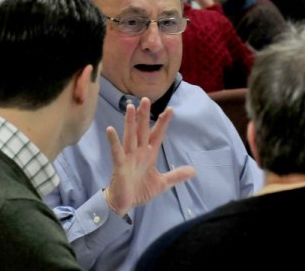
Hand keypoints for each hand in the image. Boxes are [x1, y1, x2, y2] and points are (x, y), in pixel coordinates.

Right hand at [104, 98, 195, 215]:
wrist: (123, 204)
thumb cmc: (139, 190)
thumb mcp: (162, 183)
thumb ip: (175, 175)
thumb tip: (194, 171)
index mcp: (149, 154)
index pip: (157, 135)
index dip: (163, 123)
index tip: (170, 110)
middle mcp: (139, 152)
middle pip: (142, 131)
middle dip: (144, 116)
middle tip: (145, 99)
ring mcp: (128, 157)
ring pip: (130, 136)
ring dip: (130, 122)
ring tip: (130, 107)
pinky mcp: (119, 165)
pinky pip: (116, 152)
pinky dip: (113, 141)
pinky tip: (110, 130)